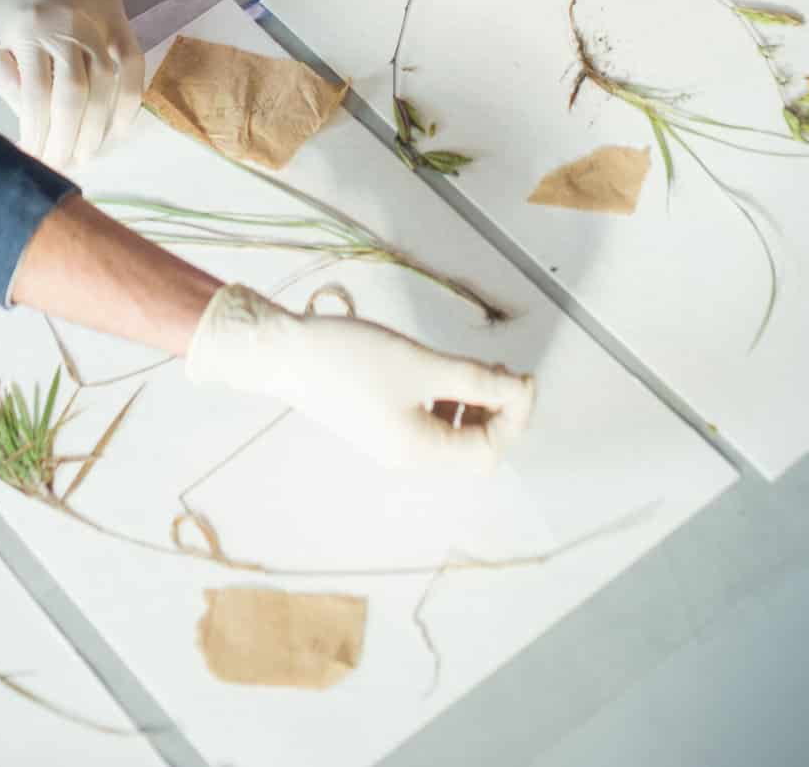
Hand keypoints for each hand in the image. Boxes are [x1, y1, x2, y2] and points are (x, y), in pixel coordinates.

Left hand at [0, 0, 142, 169]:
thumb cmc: (17, 2)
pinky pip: (134, 71)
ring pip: (107, 87)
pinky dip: (129, 105)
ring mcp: (101, 28)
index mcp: (29, 31)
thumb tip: (31, 122)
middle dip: (67, 138)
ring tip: (85, 156)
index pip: (35, 93)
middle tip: (61, 166)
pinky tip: (118, 132)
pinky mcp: (123, 27)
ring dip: (97, 129)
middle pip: (74, 95)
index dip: (36, 132)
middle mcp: (68, 29)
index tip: (33, 159)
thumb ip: (6, 80)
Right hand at [186, 284, 534, 470]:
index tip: (524, 377)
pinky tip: (444, 374)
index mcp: (420, 451)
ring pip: (454, 435)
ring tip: (476, 370)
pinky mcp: (381, 423)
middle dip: (498, 412)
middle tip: (503, 372)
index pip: (489, 449)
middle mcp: (408, 456)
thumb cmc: (352, 358)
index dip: (515, 415)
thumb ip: (477, 381)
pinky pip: (431, 422)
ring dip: (475, 405)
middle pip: (474, 449)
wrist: (284, 352)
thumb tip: (521, 390)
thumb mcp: (422, 365)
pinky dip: (449, 401)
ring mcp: (393, 442)